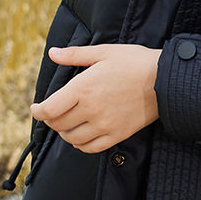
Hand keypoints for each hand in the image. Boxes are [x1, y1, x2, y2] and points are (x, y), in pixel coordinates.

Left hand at [32, 43, 162, 152]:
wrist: (164, 80)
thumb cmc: (134, 62)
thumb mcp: (103, 52)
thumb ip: (75, 55)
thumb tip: (53, 53)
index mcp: (83, 88)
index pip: (50, 109)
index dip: (38, 111)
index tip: (36, 108)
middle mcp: (91, 110)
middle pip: (59, 125)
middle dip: (51, 120)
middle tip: (53, 113)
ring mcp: (104, 125)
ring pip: (72, 139)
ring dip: (65, 133)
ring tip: (67, 124)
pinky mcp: (117, 135)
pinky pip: (90, 148)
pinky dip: (81, 145)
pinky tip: (81, 136)